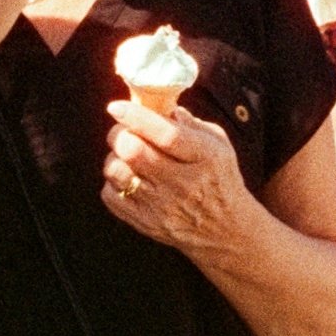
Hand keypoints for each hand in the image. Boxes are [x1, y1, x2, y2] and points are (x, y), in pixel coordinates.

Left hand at [100, 98, 249, 253]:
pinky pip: (111, 195)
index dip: (137, 118)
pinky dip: (113, 182)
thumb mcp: (218, 144)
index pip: (166, 134)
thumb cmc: (218, 177)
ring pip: (117, 172)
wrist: (224, 229)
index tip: (117, 107)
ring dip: (114, 157)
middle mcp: (183, 183)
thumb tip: (163, 106)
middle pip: (134, 151)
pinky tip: (128, 177)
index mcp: (204, 157)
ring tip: (125, 155)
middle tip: (122, 131)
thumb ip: (191, 123)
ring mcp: (162, 206)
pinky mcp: (146, 223)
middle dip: (119, 134)